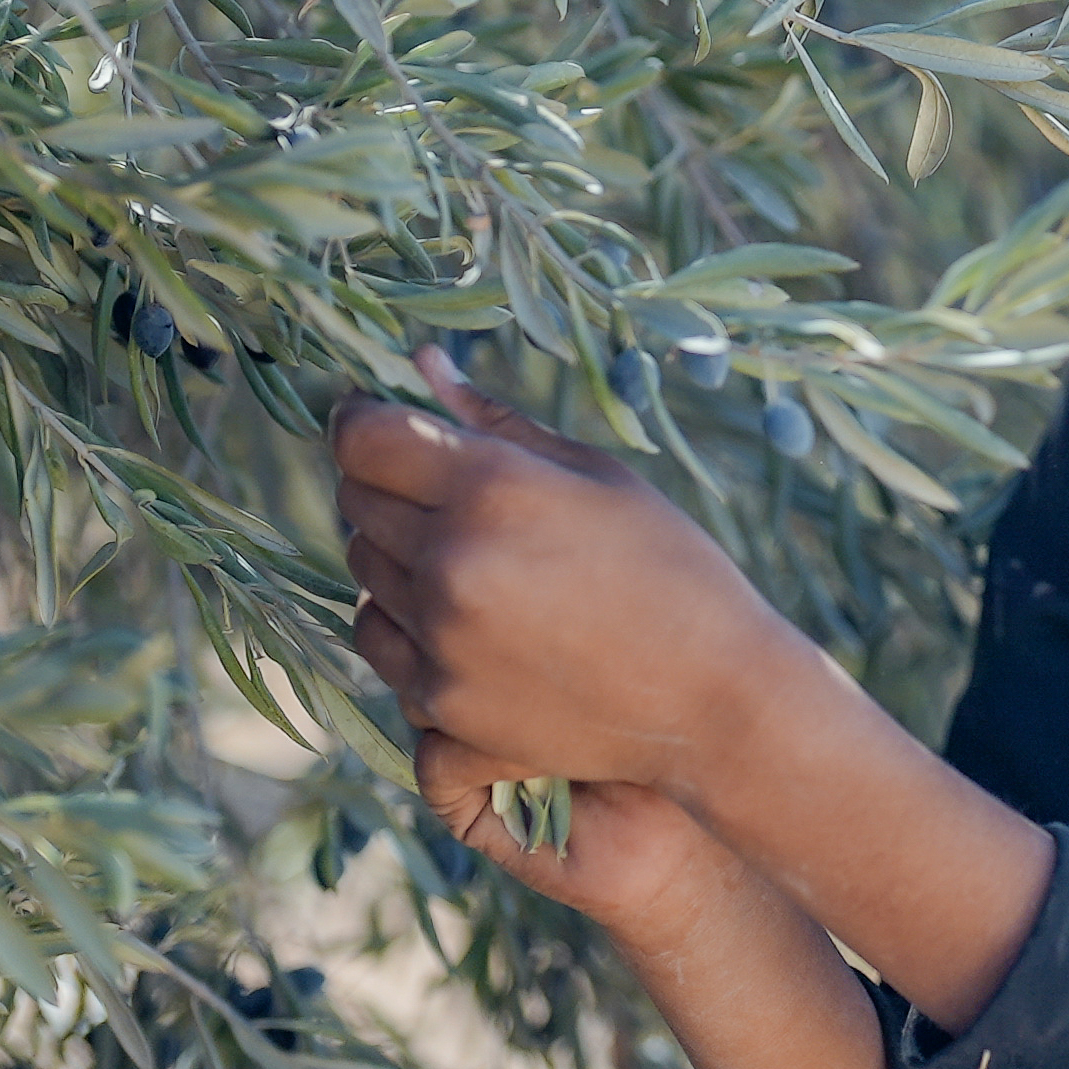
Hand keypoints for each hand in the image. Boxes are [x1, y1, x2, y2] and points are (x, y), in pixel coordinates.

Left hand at [343, 347, 1053, 1041]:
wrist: (712, 701)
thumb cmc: (671, 570)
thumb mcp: (598, 477)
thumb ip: (497, 421)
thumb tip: (420, 364)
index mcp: (492, 490)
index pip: (364, 439)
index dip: (362, 423)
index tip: (378, 425)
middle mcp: (452, 563)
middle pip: (356, 504)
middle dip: (385, 487)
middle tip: (441, 493)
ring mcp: (441, 641)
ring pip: (362, 576)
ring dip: (394, 558)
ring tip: (463, 559)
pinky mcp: (442, 704)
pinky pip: (382, 644)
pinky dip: (405, 626)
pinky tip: (460, 619)